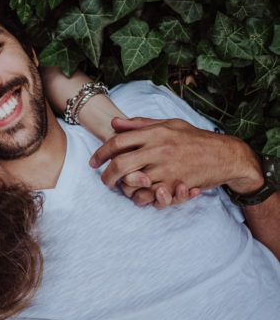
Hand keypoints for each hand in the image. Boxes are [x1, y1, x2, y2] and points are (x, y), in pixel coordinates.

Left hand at [89, 117, 234, 207]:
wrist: (226, 155)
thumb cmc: (194, 138)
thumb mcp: (169, 124)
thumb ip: (140, 124)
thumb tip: (114, 123)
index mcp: (155, 133)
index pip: (118, 141)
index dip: (100, 152)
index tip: (93, 161)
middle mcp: (158, 149)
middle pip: (120, 164)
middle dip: (106, 175)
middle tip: (103, 180)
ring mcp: (167, 168)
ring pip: (133, 183)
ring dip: (123, 188)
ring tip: (121, 188)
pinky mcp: (175, 184)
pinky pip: (150, 195)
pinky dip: (142, 197)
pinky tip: (140, 194)